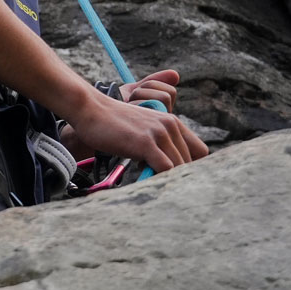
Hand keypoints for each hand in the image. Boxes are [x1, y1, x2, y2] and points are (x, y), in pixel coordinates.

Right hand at [66, 75, 208, 173]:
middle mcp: (170, 124)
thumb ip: (159, 144)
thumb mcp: (143, 129)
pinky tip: (144, 177)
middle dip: (179, 176)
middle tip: (158, 179)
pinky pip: (166, 170)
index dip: (191, 167)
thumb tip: (169, 169)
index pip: (200, 152)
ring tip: (150, 179)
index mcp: (172, 121)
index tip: (176, 176)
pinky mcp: (146, 142)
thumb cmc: (113, 124)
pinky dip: (159, 179)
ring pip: (180, 168)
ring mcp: (159, 133)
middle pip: (192, 163)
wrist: (90, 109)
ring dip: (169, 179)